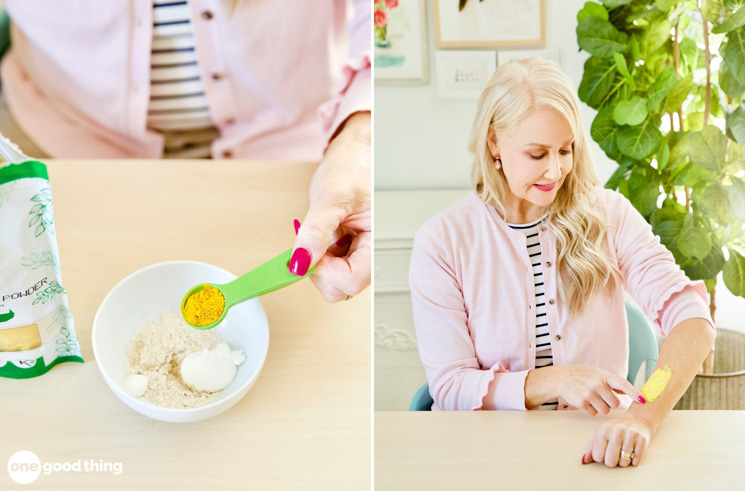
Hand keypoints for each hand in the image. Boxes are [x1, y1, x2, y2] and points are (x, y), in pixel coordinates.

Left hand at [290, 111, 370, 301]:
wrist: (356, 153)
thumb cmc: (354, 167)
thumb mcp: (330, 198)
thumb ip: (315, 233)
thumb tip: (300, 263)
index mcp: (377, 242)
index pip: (351, 281)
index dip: (326, 271)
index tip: (310, 253)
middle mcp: (370, 253)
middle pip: (342, 288)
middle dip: (320, 270)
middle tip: (310, 243)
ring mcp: (359, 253)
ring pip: (334, 280)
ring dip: (318, 262)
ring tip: (320, 232)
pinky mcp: (348, 250)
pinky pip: (330, 267)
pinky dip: (318, 255)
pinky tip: (322, 235)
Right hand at [557, 365, 645, 415]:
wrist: (561, 379)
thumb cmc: (582, 375)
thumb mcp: (597, 373)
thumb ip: (612, 382)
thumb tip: (629, 392)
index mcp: (603, 375)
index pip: (622, 384)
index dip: (633, 392)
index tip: (643, 399)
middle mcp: (597, 384)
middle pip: (615, 403)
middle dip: (610, 403)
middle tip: (602, 397)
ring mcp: (589, 394)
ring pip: (605, 410)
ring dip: (601, 408)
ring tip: (592, 399)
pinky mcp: (581, 403)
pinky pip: (594, 413)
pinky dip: (591, 410)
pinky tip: (585, 401)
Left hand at [581, 413, 652, 466]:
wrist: (638, 419)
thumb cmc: (617, 429)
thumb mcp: (601, 433)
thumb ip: (591, 447)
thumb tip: (584, 461)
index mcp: (604, 429)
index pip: (597, 455)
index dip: (600, 459)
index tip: (604, 454)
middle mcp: (617, 431)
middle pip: (610, 461)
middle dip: (612, 462)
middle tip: (614, 456)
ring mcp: (630, 435)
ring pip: (623, 462)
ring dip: (624, 462)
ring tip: (624, 453)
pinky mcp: (642, 439)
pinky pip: (636, 460)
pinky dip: (634, 461)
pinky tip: (633, 453)